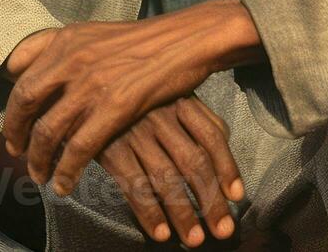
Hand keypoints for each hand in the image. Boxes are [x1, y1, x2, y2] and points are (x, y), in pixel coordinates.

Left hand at [2, 0, 261, 193]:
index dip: (10, 110)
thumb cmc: (141, 40)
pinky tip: (64, 184)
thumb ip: (55, 45)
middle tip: (17, 155)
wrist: (185, 41)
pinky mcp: (115, 107)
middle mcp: (72, 60)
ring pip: (48, 131)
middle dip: (16, 136)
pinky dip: (66, 171)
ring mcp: (92, 84)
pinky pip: (79, 148)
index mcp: (65, 40)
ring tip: (39, 175)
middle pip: (25, 105)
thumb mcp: (92, 31)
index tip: (11, 130)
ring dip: (38, 160)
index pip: (20, 79)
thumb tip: (15, 64)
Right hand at [98, 96, 243, 247]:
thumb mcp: (168, 96)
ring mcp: (134, 131)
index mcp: (180, 100)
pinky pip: (134, 186)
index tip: (237, 196)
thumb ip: (198, 118)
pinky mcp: (109, 148)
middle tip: (223, 230)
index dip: (228, 167)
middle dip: (211, 200)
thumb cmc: (136, 98)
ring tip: (195, 239)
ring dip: (183, 213)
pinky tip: (161, 233)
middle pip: (194, 162)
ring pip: (166, 178)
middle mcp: (160, 115)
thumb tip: (223, 149)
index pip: (212, 136)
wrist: (89, 91)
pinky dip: (149, 212)